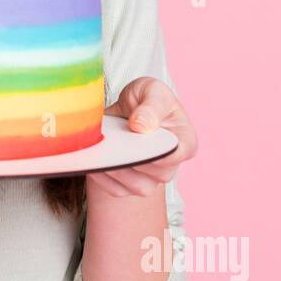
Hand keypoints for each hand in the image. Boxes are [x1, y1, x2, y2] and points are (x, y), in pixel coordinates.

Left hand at [88, 76, 197, 197]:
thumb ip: (151, 106)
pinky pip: (117, 190)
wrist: (127, 109)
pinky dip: (103, 177)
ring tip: (103, 151)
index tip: (138, 137)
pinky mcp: (129, 186)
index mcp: (184, 141)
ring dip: (117, 170)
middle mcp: (170, 165)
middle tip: (114, 144)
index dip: (158, 150)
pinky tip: (95, 160)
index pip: (176, 154)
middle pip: (158, 174)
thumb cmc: (146, 99)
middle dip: (134, 159)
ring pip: (138, 187)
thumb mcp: (152, 90)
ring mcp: (151, 178)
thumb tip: (141, 126)